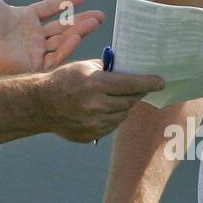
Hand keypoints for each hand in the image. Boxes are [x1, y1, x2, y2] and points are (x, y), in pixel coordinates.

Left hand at [0, 0, 104, 76]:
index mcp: (25, 19)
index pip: (50, 9)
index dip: (64, 2)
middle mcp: (33, 35)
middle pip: (62, 26)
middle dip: (81, 20)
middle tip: (100, 15)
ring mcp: (35, 51)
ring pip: (63, 40)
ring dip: (80, 31)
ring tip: (95, 22)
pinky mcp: (35, 65)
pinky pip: (55, 56)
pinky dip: (67, 47)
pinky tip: (77, 36)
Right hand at [38, 61, 164, 143]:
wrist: (40, 105)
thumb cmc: (63, 81)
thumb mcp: (85, 67)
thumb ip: (108, 70)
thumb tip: (131, 72)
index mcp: (96, 84)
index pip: (131, 84)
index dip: (149, 83)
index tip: (161, 82)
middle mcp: (96, 105)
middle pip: (130, 101)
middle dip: (136, 94)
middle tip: (139, 88)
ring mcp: (94, 123)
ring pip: (122, 115)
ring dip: (124, 106)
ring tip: (114, 98)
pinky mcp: (91, 135)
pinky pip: (112, 126)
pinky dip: (113, 117)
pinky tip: (103, 110)